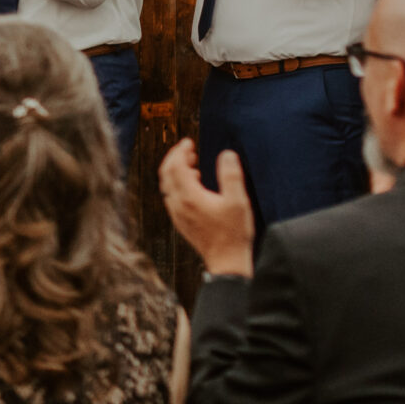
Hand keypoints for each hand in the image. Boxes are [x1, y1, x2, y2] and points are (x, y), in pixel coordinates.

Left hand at [156, 138, 256, 277]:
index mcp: (189, 196)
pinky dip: (178, 184)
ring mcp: (177, 214)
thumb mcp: (238, 201)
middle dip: (175, 158)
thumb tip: (226, 154)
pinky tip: (194, 186)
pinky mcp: (180, 221)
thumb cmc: (234, 233)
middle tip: (189, 149)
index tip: (189, 142)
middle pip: (166, 174)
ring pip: (167, 186)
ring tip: (193, 165)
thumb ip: (231, 175)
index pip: (175, 166)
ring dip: (176, 171)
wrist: (226, 261)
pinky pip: (171, 196)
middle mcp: (178, 204)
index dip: (180, 151)